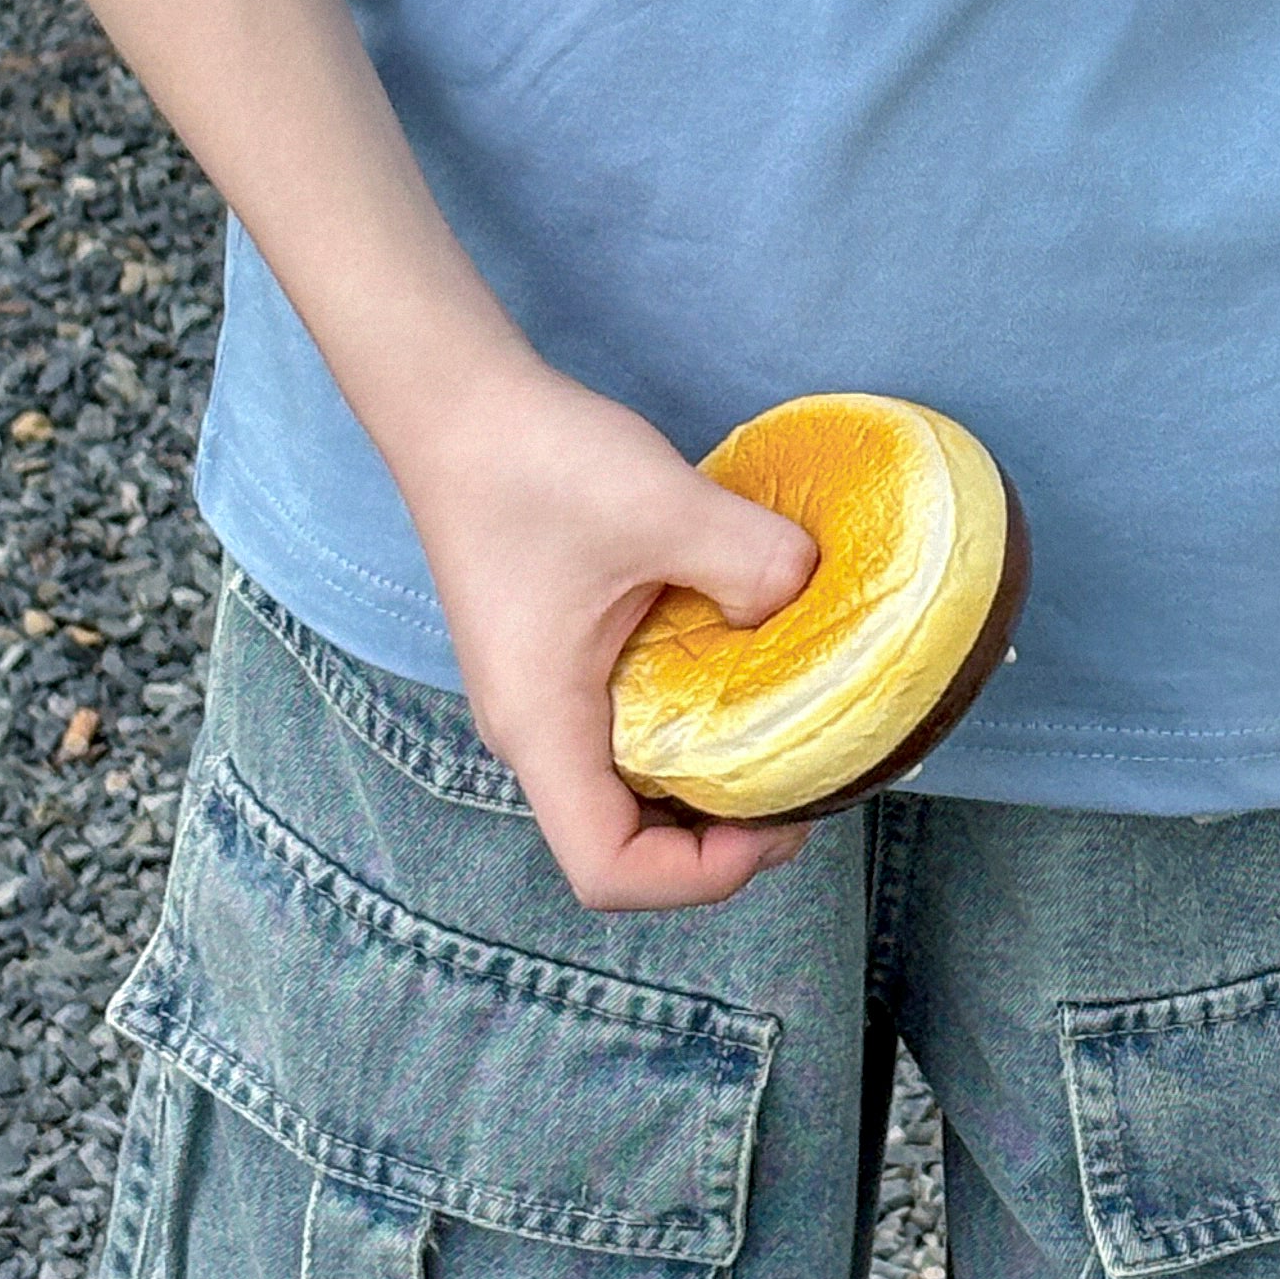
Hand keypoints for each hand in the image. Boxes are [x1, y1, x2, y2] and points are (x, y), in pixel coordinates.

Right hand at [395, 357, 819, 912]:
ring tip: (791, 728)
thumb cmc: (538, 462)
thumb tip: (821, 603)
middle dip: (722, 834)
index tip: (781, 820)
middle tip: (811, 777)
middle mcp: (536, 731)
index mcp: (544, 729)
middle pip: (626, 842)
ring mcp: (544, 694)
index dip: (702, 875)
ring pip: (630, 785)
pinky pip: (631, 723)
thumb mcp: (666, 507)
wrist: (458, 403)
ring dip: (709, 777)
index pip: (609, 871)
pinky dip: (694, 719)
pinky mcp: (560, 655)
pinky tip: (746, 665)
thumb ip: (756, 563)